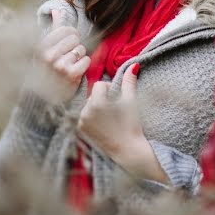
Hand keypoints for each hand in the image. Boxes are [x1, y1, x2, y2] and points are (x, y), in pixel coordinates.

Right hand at [39, 9, 89, 104]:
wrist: (50, 93)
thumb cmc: (52, 66)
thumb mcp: (49, 47)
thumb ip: (54, 28)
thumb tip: (56, 10)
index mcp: (43, 46)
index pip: (67, 29)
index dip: (72, 35)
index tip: (68, 43)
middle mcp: (49, 55)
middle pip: (75, 39)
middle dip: (76, 46)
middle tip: (70, 56)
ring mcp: (59, 65)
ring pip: (82, 50)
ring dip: (80, 57)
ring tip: (71, 64)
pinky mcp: (71, 75)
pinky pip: (87, 60)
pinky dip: (84, 65)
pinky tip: (76, 70)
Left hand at [77, 63, 168, 183]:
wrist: (127, 149)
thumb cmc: (131, 124)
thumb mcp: (131, 101)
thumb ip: (129, 82)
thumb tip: (133, 65)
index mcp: (97, 104)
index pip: (98, 85)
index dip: (109, 89)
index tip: (117, 99)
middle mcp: (85, 112)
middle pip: (93, 94)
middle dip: (103, 98)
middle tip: (114, 110)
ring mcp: (81, 122)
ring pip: (88, 104)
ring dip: (97, 106)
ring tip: (109, 118)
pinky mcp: (81, 129)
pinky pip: (84, 114)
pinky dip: (92, 116)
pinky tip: (103, 124)